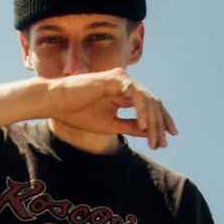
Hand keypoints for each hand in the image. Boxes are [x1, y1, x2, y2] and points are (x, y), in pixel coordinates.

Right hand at [45, 69, 177, 149]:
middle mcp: (126, 83)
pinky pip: (136, 96)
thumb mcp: (110, 125)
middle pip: (153, 103)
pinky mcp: (115, 79)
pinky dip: (142, 111)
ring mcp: (121, 79)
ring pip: (147, 100)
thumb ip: (130, 126)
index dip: (161, 121)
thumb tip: (150, 133)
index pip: (150, 105)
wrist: (57, 103)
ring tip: (155, 140)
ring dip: (153, 122)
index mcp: (125, 93)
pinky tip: (145, 126)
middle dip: (160, 124)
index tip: (167, 139)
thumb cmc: (78, 113)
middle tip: (163, 144)